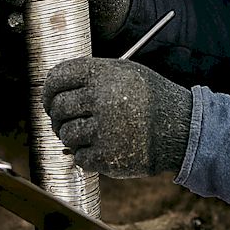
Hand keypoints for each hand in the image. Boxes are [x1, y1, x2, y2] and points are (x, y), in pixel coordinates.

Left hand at [42, 57, 192, 177]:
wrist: (180, 129)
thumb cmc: (151, 99)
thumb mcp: (126, 72)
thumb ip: (93, 75)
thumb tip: (56, 85)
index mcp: (103, 74)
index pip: (58, 77)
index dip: (49, 89)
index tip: (49, 98)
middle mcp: (101, 98)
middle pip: (58, 107)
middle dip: (57, 116)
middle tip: (66, 120)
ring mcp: (103, 129)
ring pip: (65, 134)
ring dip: (72, 136)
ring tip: (90, 133)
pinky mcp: (106, 156)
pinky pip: (78, 157)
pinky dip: (86, 155)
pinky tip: (102, 147)